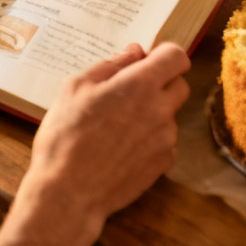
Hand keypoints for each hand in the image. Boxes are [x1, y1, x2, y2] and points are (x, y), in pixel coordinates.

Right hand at [0, 42, 189, 245]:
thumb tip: (135, 52)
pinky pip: (165, 141)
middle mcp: (160, 110)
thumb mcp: (76, 88)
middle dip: (162, 81)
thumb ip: (110, 65)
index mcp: (140, 85)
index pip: (176, 57)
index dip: (163, 54)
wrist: (69, 193)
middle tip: (130, 90)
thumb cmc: (66, 136)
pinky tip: (122, 146)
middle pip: (180, 84)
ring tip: (119, 123)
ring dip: (154, 111)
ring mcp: (165, 140)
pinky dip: (151, 138)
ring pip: (171, 114)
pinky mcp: (163, 164)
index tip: (147, 60)